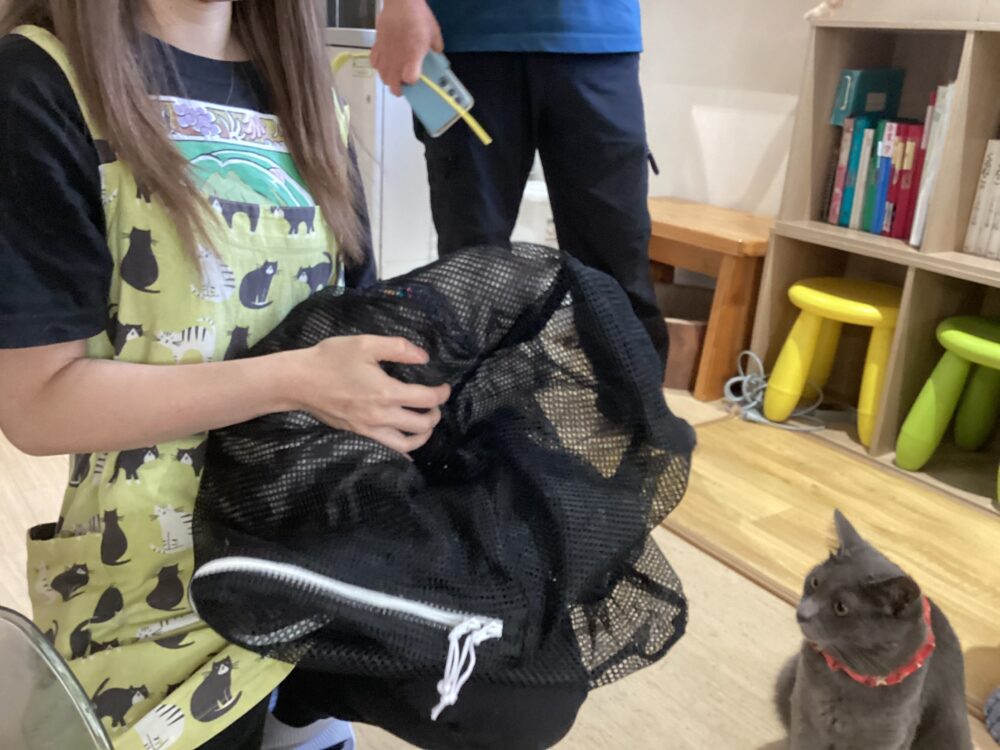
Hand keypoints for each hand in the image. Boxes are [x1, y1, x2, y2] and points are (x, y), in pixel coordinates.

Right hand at [289, 335, 450, 453]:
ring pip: (407, 444)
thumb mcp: (366, 344)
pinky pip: (388, 449)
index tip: (444, 387)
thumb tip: (424, 357)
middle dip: (435, 414)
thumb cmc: (331, 359)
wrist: (298, 381)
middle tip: (435, 404)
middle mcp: (381, 416)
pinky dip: (403, 450)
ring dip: (423, 435)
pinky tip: (407, 442)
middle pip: (422, 425)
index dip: (441, 393)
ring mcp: (369, 429)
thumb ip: (398, 348)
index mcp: (386, 392)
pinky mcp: (359, 435)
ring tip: (425, 422)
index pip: (426, 399)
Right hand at [370, 0, 443, 96]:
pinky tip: (385, 63)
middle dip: (399, 89)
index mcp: (413, 55)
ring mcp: (386, 53)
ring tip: (394, 77)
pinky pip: (374, 63)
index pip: (409, 79)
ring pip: (383, 76)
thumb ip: (435, 47)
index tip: (416, 79)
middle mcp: (397, 58)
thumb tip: (436, 52)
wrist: (401, 3)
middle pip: (393, 83)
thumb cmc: (418, 16)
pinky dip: (378, 66)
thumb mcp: (434, 33)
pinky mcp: (377, 46)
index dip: (413, 82)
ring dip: (389, 80)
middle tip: (403, 87)